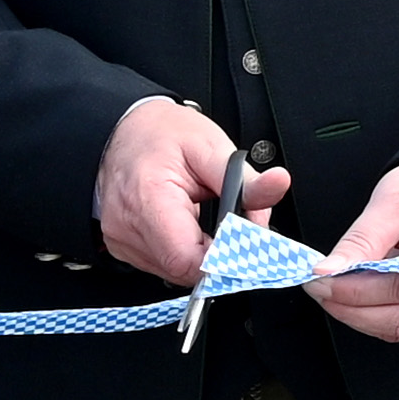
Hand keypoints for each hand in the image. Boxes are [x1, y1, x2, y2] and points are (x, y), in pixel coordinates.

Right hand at [94, 97, 287, 285]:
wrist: (123, 128)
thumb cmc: (162, 134)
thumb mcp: (212, 147)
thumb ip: (246, 179)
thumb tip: (278, 186)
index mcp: (148, 199)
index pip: (188, 259)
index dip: (225, 260)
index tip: (247, 245)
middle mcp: (127, 226)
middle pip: (185, 269)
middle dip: (220, 254)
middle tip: (232, 225)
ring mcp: (120, 239)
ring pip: (175, 271)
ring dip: (202, 253)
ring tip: (205, 218)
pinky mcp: (121, 245)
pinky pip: (162, 263)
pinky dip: (184, 250)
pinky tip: (188, 225)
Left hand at [315, 154, 398, 344]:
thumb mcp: (398, 199)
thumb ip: (365, 238)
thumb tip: (329, 270)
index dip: (360, 289)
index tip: (321, 280)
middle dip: (356, 309)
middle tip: (320, 289)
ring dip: (361, 316)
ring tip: (331, 293)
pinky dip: (374, 315)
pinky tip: (351, 298)